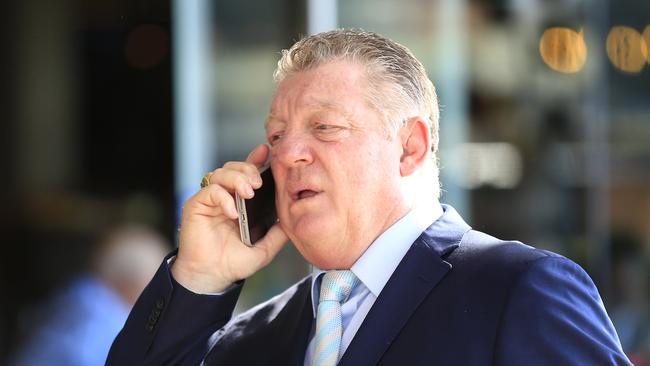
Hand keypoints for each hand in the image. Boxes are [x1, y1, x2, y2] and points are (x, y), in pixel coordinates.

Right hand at [172, 144, 287, 292]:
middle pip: (233, 167)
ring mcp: (209, 200)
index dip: (256, 159)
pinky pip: (210, 190)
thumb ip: (278, 233)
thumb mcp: (264, 248)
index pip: (247, 173)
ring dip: (237, 179)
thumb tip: (293, 217)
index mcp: (239, 201)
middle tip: (258, 184)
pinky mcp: (195, 205)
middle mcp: (223, 197)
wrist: (212, 277)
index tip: (267, 152)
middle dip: (248, 169)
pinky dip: (223, 197)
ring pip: (220, 173)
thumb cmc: (234, 263)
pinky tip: (233, 212)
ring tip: (248, 194)